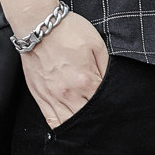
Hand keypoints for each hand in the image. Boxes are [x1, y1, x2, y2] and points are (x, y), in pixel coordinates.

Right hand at [18, 9, 108, 128]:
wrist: (40, 26)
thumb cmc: (68, 31)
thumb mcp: (96, 43)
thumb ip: (106, 66)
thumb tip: (111, 83)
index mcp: (86, 80)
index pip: (103, 103)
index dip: (110, 103)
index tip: (115, 104)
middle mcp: (70, 93)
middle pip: (88, 116)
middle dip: (97, 117)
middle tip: (104, 117)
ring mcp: (53, 97)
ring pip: (70, 123)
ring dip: (81, 126)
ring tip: (88, 124)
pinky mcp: (40, 96)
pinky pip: (51, 121)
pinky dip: (61, 127)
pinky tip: (69, 126)